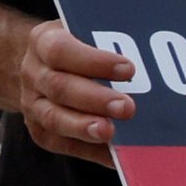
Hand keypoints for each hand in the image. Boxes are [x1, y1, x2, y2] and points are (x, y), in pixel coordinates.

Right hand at [3, 17, 140, 169]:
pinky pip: (61, 143)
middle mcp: (33, 74)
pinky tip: (113, 154)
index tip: (128, 69)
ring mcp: (33, 104)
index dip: (94, 61)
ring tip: (110, 133)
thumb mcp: (84, 31)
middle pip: (59, 87)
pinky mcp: (39, 129)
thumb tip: (153, 58)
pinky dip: (89, 150)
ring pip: (54, 118)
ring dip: (83, 126)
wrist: (41, 67)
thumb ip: (108, 38)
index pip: (61, 50)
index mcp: (43, 42)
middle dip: (94, 99)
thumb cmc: (77, 47)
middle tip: (127, 108)